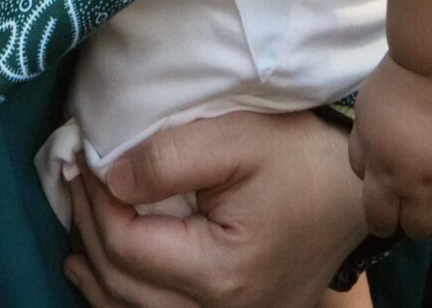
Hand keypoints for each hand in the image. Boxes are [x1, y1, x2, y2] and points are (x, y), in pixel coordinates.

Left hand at [64, 110, 366, 307]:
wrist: (359, 189)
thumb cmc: (303, 157)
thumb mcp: (236, 139)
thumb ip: (167, 159)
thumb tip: (110, 179)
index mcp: (220, 272)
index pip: (127, 247)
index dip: (93, 203)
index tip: (80, 159)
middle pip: (124, 286)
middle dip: (88, 232)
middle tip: (72, 182)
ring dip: (99, 275)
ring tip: (75, 237)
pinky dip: (126, 295)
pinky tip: (105, 276)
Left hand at [349, 60, 431, 239]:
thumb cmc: (396, 88)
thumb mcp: (363, 119)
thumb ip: (360, 153)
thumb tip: (367, 178)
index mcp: (386, 176)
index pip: (381, 223)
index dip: (384, 222)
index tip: (390, 214)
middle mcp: (420, 189)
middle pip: (418, 231)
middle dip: (415, 220)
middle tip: (420, 203)